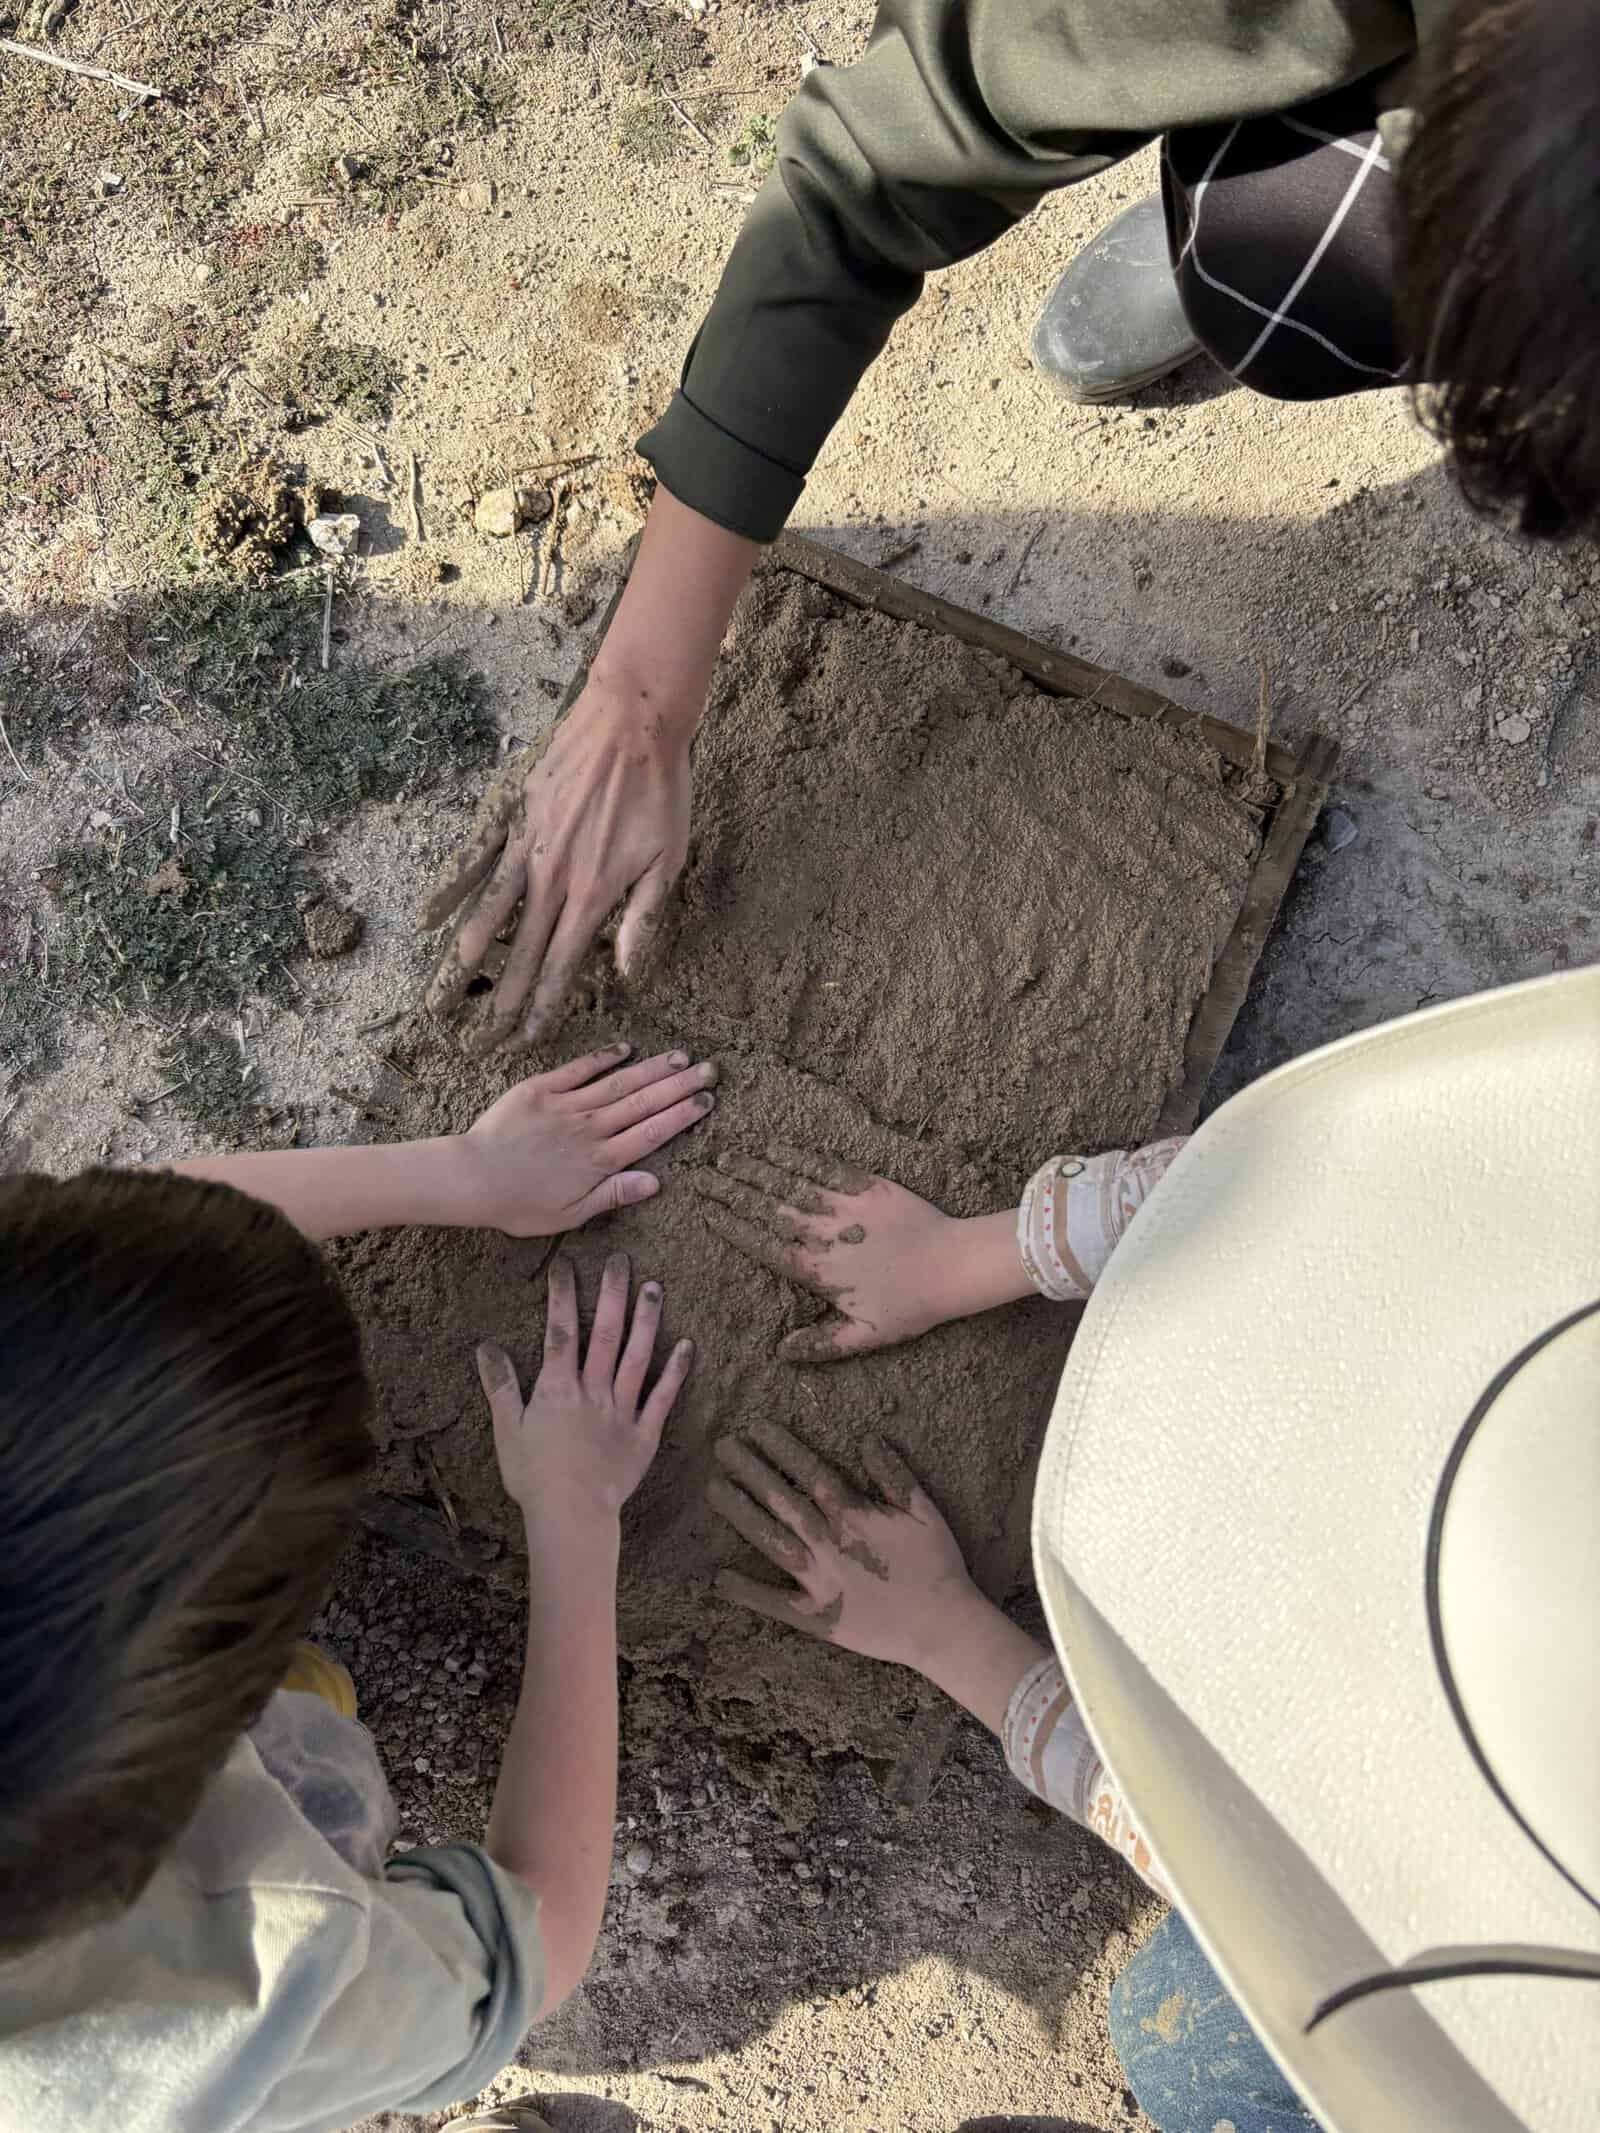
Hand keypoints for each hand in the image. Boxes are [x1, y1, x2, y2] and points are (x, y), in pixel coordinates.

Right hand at [421, 675, 694, 1052]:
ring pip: (487, 914)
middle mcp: (551, 878)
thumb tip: (628, 973)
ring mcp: (525, 845)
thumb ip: (644, 920)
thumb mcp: (670, 860)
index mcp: (592, 895)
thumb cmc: (661, 790)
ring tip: (441, 998)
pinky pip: (471, 857)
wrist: (634, 720)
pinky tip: (429, 918)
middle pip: (520, 952)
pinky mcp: (509, 813)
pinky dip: (448, 889)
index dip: (543, 1006)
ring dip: (464, 961)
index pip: (562, 965)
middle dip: (499, 1000)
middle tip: (477, 1040)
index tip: (525, 1039)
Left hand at [455, 1041, 716, 1234]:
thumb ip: (613, 1195)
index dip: (682, 1116)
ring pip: (618, 1084)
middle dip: (679, 1086)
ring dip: (652, 1069)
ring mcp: (566, 1106)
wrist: (472, 1179)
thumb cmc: (519, 1205)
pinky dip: (603, 1058)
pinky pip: (578, 1070)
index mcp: (599, 1161)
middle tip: (710, 1070)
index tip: (707, 1100)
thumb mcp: (569, 1215)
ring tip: (681, 1056)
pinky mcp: (541, 1090)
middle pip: (643, 1103)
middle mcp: (590, 1129)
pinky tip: (626, 1048)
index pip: (651, 1133)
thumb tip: (656, 1182)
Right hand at [477, 1253, 693, 1522]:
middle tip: (621, 1259)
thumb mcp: (508, 1431)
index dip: (562, 1295)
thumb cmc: (534, 1477)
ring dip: (646, 1320)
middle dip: (612, 1293)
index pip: (560, 1331)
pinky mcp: (644, 1434)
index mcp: (557, 1389)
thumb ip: (500, 1387)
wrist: (571, 1516)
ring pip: (636, 1356)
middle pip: (604, 1333)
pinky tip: (687, 1345)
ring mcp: (622, 1410)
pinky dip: (675, 1371)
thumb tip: (485, 1348)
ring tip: (654, 1287)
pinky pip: (662, 1398)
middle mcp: (593, 1391)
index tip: (566, 1264)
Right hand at [689, 1145, 961, 1359]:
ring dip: (753, 1170)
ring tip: (725, 1158)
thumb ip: (821, 1344)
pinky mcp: (866, 1186)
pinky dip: (795, 1157)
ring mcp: (842, 1206)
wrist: (954, 1266)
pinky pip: (823, 1167)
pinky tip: (773, 1147)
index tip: (706, 1213)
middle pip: (765, 1209)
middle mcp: (822, 1234)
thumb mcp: (865, 1336)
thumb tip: (780, 1352)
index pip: (762, 1245)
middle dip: (729, 1192)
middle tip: (699, 1178)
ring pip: (788, 1184)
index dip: (731, 1228)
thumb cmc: (911, 1305)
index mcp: (817, 1270)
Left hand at [708, 1421, 976, 1671]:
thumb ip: (895, 1475)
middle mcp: (829, 1544)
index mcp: (853, 1516)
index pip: (809, 1472)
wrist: (943, 1626)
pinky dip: (747, 1591)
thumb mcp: (924, 1512)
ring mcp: (819, 1581)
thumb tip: (869, 1438)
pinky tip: (718, 1578)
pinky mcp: (817, 1617)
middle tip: (721, 1446)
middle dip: (750, 1469)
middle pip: (781, 1500)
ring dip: (740, 1513)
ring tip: (712, 1489)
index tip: (756, 1427)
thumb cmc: (937, 1565)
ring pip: (770, 1540)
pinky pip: (774, 1603)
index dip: (782, 1448)